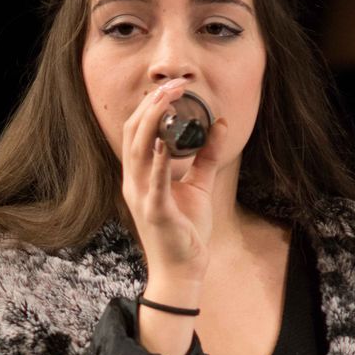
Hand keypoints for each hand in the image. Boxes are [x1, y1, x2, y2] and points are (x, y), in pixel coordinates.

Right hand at [120, 77, 228, 282]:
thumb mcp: (199, 185)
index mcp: (141, 175)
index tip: (172, 86)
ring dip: (152, 123)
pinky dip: (157, 163)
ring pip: (138, 152)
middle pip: (133, 133)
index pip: (137, 131)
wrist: (182, 270)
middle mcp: (135, 182)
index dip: (151, 105)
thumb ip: (207, 155)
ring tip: (167, 100)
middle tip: (173, 85)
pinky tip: (164, 145)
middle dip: (151, 105)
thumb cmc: (186, 230)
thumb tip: (221, 124)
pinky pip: (153, 184)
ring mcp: (142, 197)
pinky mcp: (155, 213)